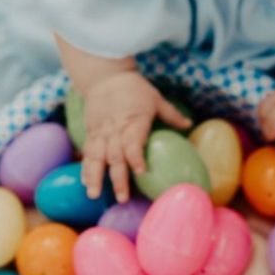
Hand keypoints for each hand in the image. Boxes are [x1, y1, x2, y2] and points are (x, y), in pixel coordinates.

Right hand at [81, 70, 190, 202]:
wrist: (105, 76)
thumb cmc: (134, 89)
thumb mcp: (155, 99)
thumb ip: (171, 115)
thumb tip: (189, 124)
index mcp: (134, 121)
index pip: (133, 142)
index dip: (136, 157)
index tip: (141, 172)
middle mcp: (116, 129)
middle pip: (115, 156)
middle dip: (117, 178)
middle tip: (122, 198)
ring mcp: (101, 132)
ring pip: (96, 157)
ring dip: (95, 177)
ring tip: (93, 195)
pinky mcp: (91, 133)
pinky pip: (87, 152)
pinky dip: (85, 168)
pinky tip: (85, 182)